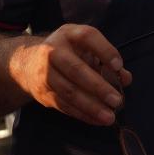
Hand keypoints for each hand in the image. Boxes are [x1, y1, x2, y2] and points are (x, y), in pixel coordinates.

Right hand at [11, 25, 131, 125]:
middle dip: (98, 87)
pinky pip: (64, 106)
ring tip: (110, 117)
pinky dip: (83, 114)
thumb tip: (126, 78)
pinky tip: (98, 120)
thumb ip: (106, 59)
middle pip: (76, 69)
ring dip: (91, 107)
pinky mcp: (43, 93)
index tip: (119, 66)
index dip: (104, 50)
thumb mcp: (84, 47)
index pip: (87, 37)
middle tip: (117, 101)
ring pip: (69, 92)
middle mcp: (53, 51)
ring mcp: (45, 73)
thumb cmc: (67, 52)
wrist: (27, 63)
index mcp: (68, 34)